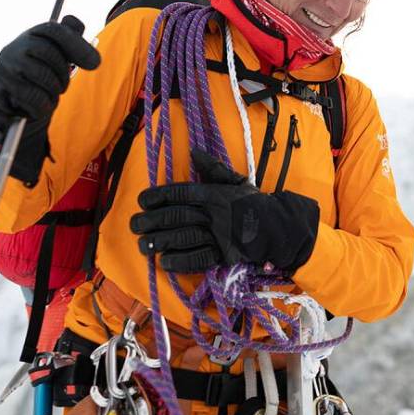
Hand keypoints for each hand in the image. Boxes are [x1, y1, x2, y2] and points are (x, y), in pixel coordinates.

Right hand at [0, 15, 100, 184]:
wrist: (10, 107)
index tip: (95, 63)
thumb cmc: (39, 78)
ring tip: (47, 96)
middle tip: (62, 87)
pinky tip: (35, 108)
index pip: (55, 30)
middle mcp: (13, 48)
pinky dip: (40, 107)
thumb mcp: (57, 57)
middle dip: (63, 75)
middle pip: (51, 54)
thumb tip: (76, 24)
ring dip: (53, 93)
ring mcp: (3, 69)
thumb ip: (71, 38)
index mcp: (31, 37)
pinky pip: (32, 99)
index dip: (77, 44)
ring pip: (43, 78)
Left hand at [130, 150, 318, 273]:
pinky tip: (164, 262)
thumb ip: (213, 168)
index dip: (159, 196)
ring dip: (160, 242)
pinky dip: (179, 261)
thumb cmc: (254, 203)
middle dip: (152, 221)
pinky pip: (198, 259)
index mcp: (215, 194)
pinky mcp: (224, 255)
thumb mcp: (236, 181)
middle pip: (177, 216)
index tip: (142, 201)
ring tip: (142, 245)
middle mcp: (215, 214)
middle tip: (134, 224)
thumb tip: (195, 153)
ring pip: (183, 237)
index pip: (181, 192)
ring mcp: (219, 236)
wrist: (278, 228)